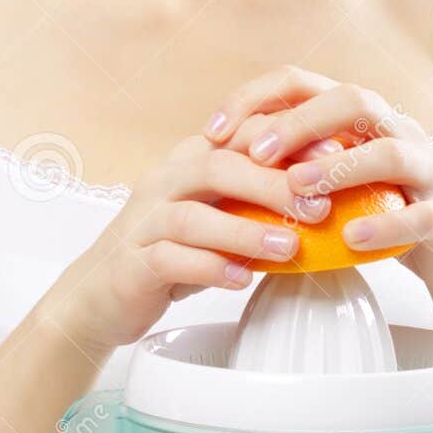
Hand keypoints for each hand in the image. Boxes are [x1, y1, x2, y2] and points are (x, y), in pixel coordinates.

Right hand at [62, 127, 344, 352]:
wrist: (99, 296)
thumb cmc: (167, 254)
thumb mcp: (215, 220)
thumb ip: (255, 206)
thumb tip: (325, 199)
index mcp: (188, 163)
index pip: (238, 136)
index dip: (286, 142)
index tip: (333, 158)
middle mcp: (163, 184)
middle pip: (217, 167)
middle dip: (271, 184)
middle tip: (316, 206)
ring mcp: (143, 222)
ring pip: (193, 215)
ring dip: (244, 231)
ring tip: (287, 247)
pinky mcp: (131, 263)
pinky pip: (169, 259)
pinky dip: (208, 268)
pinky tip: (240, 280)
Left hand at [202, 65, 432, 303]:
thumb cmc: (387, 209)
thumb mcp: (334, 179)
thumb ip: (289, 162)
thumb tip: (216, 160)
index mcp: (362, 117)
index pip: (303, 83)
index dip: (255, 99)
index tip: (213, 131)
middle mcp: (398, 130)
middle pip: (352, 100)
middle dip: (299, 122)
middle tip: (255, 152)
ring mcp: (429, 171)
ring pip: (391, 151)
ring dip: (339, 166)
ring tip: (298, 187)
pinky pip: (421, 214)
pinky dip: (386, 224)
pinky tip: (353, 237)